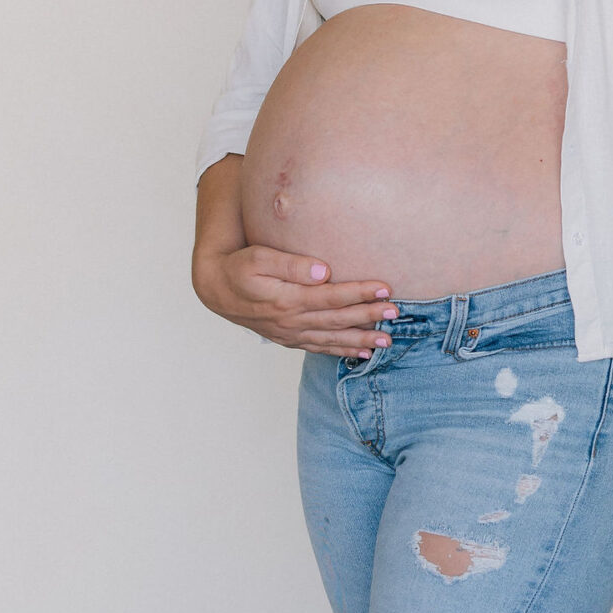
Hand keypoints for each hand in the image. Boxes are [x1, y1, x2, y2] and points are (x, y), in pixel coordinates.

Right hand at [193, 243, 397, 356]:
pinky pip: (320, 347)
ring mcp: (291, 333)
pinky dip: (342, 351)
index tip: (385, 287)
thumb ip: (291, 264)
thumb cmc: (240, 267)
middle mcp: (292, 321)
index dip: (360, 293)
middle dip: (369, 316)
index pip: (331, 297)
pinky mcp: (290, 338)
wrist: (217, 289)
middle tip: (396, 313)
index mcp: (287, 299)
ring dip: (361, 340)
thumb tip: (323, 270)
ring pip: (332, 338)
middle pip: (338, 319)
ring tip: (388, 341)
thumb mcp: (259, 258)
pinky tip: (363, 354)